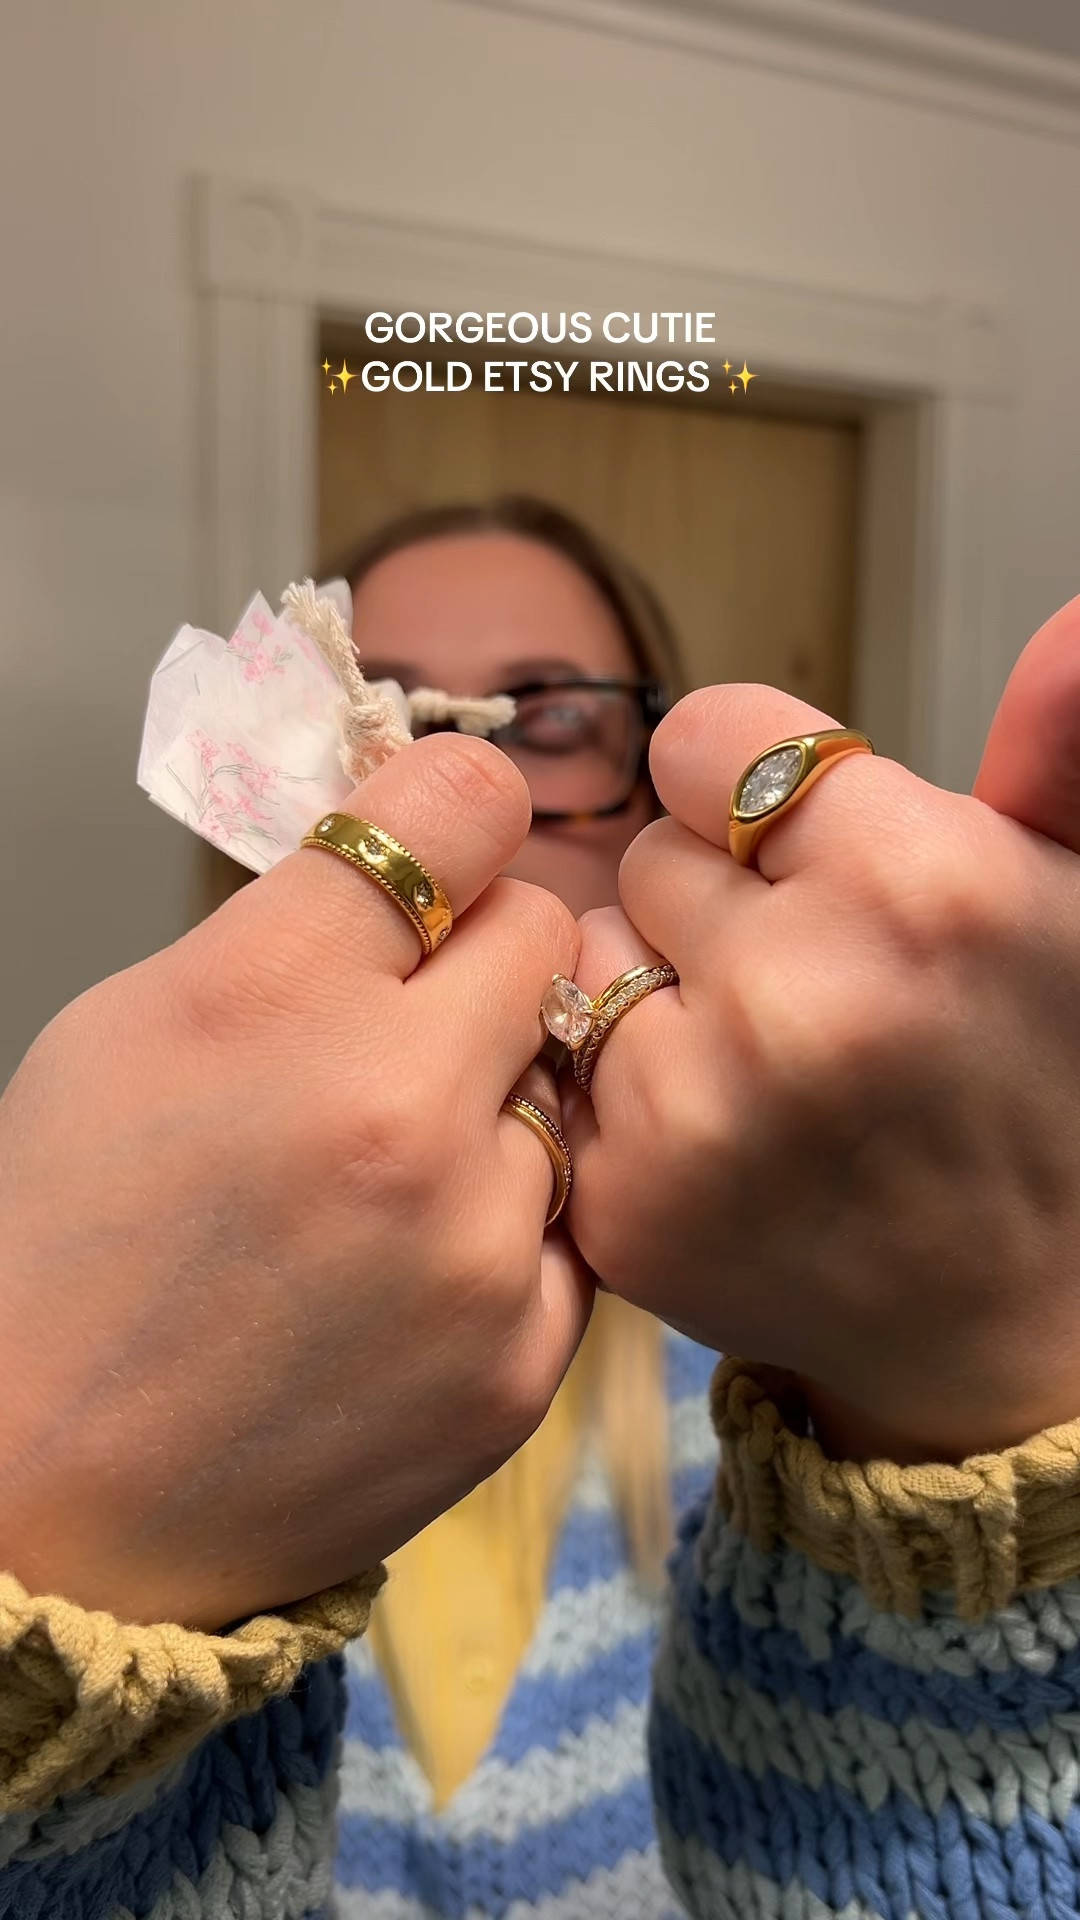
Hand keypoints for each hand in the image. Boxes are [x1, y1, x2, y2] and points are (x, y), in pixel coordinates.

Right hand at [0, 736, 587, 1627]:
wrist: (48, 1496)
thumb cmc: (70, 1240)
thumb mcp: (130, 1027)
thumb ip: (293, 927)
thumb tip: (427, 863)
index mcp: (277, 993)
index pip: (465, 805)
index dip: (449, 826)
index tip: (438, 862)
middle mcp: (400, 1106)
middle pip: (546, 932)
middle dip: (480, 964)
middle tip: (405, 1031)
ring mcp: (476, 1244)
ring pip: (571, 1086)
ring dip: (500, 1109)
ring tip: (385, 1185)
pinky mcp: (522, 1359)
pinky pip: (570, 1226)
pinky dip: (508, 1230)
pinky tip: (407, 1273)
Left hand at [565, 681, 1079, 1464]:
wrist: (1007, 1317)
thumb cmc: (1037, 1079)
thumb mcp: (1076, 901)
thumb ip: (1063, 756)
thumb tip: (1076, 620)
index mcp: (918, 885)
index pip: (704, 736)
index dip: (754, 793)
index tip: (806, 855)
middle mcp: (799, 996)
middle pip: (646, 848)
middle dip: (715, 900)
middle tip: (814, 988)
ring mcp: (700, 1112)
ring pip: (585, 953)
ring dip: (652, 991)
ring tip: (761, 1064)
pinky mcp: (624, 1204)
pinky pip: (558, 1067)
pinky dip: (617, 1093)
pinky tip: (717, 1137)